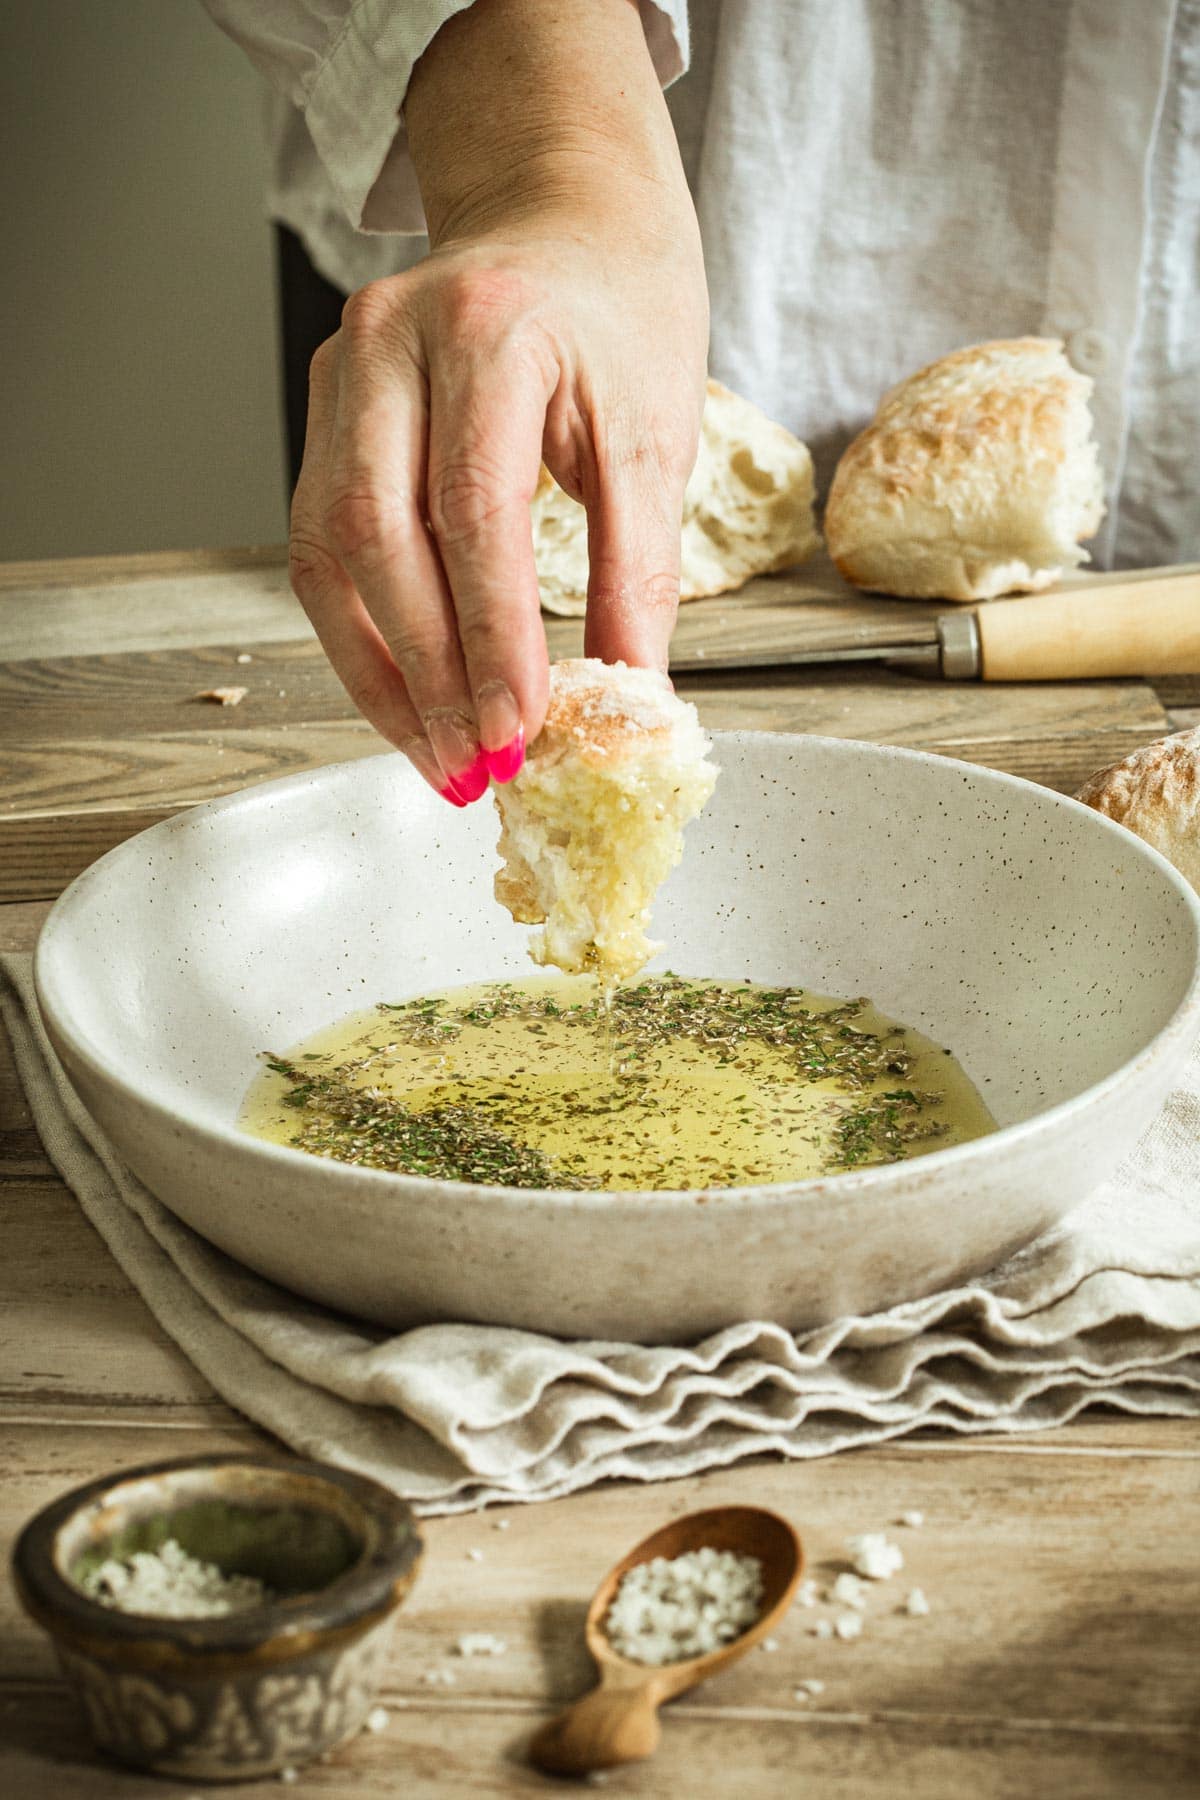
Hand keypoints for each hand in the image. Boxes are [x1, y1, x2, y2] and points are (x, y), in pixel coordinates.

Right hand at [286, 0, 708, 804]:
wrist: (564, 216)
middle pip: (376, 537)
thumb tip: (629, 703)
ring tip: (437, 757)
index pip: (474, 511)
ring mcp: (340, 372)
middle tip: (473, 767)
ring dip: (380, 673)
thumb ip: (638, 569)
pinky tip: (408, 699)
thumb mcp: (655, 431)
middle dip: (427, 674)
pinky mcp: (323, 411)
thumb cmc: (618, 313)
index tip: (516, 731)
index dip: (490, 639)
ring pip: (326, 551)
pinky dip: (363, 634)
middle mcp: (389, 342)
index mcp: (488, 330)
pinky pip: (319, 543)